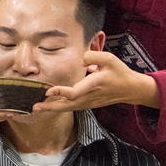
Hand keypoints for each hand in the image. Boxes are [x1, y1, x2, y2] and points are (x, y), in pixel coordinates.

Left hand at [34, 51, 160, 112]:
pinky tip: (48, 107)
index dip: (61, 92)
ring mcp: (89, 102)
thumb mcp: (109, 58)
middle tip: (34, 107)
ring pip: (68, 108)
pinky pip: (72, 107)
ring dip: (52, 109)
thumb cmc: (119, 72)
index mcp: (94, 84)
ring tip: (36, 108)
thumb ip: (93, 56)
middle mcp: (90, 96)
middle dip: (51, 106)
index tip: (48, 91)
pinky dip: (59, 108)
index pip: (75, 91)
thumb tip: (79, 60)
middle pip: (68, 104)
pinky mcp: (88, 104)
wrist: (131, 89)